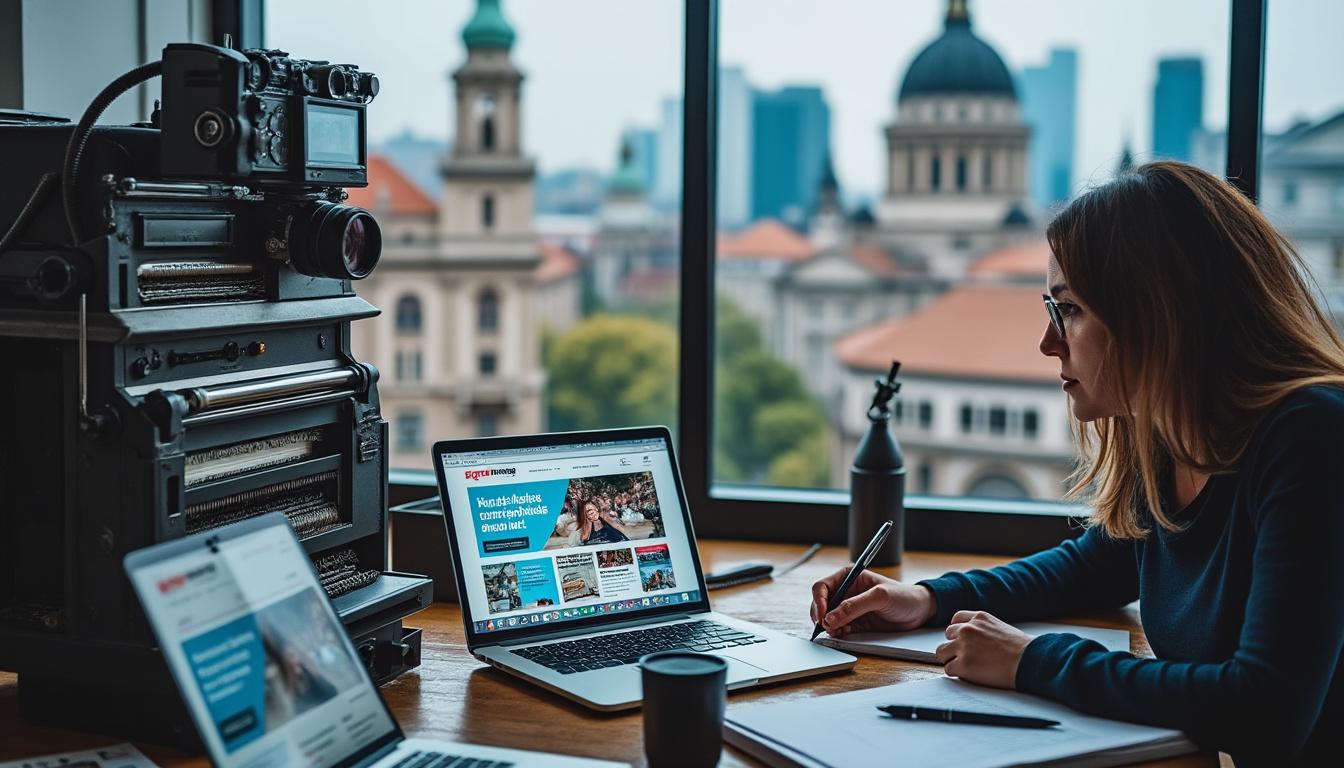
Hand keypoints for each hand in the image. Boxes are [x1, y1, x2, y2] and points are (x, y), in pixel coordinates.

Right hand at [810, 568, 936, 636]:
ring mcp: (850, 608)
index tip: (823, 616)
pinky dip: (837, 633)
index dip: (819, 601)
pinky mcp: (856, 623)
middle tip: (827, 627)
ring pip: (828, 618)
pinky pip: (839, 628)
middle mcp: (846, 592)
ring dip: (829, 626)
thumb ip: (854, 606)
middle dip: (821, 616)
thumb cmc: (903, 596)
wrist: (920, 612)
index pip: (822, 587)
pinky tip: (842, 634)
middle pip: (821, 604)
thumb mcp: (879, 597)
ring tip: (836, 632)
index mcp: (849, 577)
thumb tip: (830, 618)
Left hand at [935, 611, 1033, 688]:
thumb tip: (969, 639)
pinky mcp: (963, 664)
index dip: (959, 633)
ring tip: (970, 666)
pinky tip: (972, 674)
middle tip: (970, 657)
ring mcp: (964, 646)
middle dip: (955, 647)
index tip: (965, 642)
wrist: (1030, 662)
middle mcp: (968, 629)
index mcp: (978, 618)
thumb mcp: (1000, 627)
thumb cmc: (1021, 649)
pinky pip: (948, 669)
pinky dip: (958, 673)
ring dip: (953, 660)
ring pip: (942, 653)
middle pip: (947, 637)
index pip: (955, 620)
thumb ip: (981, 629)